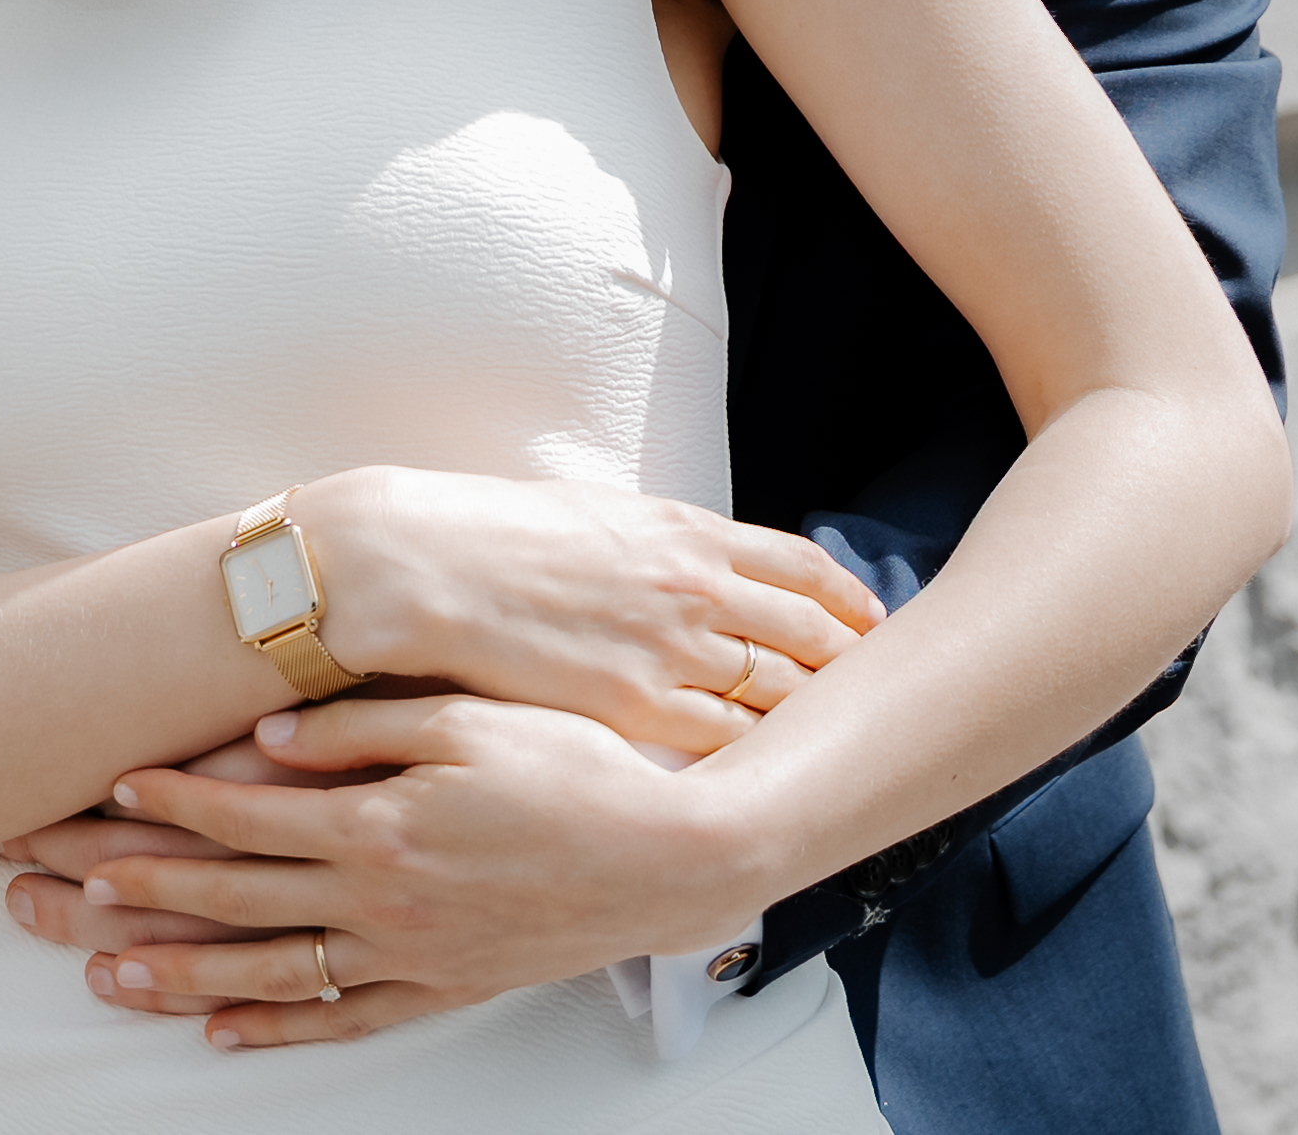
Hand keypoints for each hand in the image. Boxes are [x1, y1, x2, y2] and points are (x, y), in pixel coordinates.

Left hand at [85, 696, 776, 1048]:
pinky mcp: (444, 985)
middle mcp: (380, 897)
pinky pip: (343, 1016)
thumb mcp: (470, 716)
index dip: (167, 804)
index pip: (245, 816)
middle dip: (132, 890)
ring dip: (179, 973)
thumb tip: (267, 731)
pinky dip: (276, 1027)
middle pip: (231, 898)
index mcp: (379, 821)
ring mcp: (410, 951)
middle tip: (52, 887)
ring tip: (101, 974)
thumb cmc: (578, 766)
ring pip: (269, 971)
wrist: (675, 852)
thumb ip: (362, 722)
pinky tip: (219, 1034)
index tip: (101, 793)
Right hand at [295, 471, 877, 751]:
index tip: (872, 621)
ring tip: (842, 747)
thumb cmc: (485, 536)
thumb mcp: (595, 517)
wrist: (413, 567)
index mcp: (686, 530)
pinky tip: (772, 779)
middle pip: (812, 636)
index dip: (848, 600)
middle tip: (884, 692)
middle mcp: (697, 588)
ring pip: (782, 695)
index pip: (801, 567)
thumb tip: (690, 569)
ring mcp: (672, 652)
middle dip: (854, 666)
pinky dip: (759, 761)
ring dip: (818, 720)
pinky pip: (727, 744)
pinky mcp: (635, 711)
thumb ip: (657, 548)